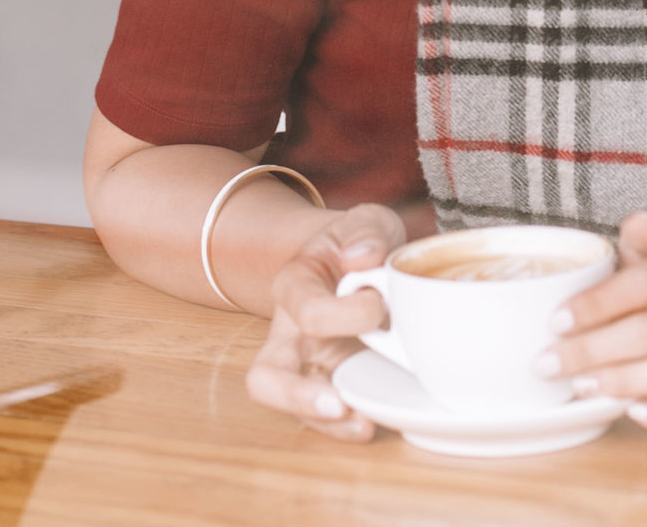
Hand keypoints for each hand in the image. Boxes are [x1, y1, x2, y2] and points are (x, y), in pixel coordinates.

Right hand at [243, 205, 407, 439]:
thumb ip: (364, 231)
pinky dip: (350, 425)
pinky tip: (377, 423)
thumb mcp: (366, 222)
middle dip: (297, 395)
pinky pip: (330, 416)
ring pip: (294, 408)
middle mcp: (289, 334)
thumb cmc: (360, 243)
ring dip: (327, 423)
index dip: (348, 312)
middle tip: (339, 403)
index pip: (308, 311)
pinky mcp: (332, 385)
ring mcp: (307, 366)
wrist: (360, 263)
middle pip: (266, 376)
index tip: (381, 301)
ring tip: (365, 425)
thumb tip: (364, 258)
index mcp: (294, 286)